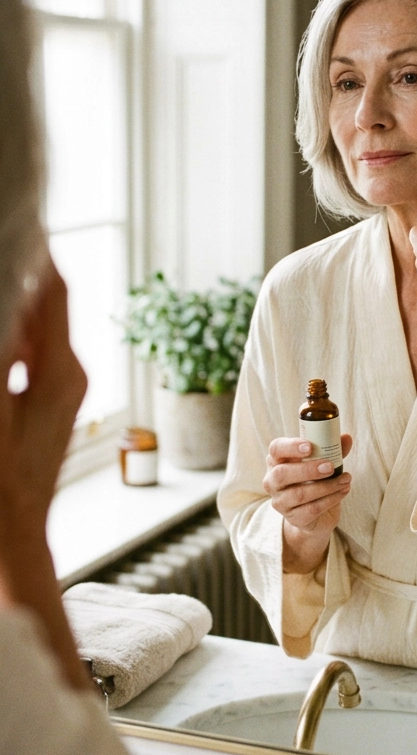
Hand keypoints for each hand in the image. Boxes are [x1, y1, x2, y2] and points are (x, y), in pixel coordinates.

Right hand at [0, 259, 86, 531]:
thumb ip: (1, 355)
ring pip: (38, 327)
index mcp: (59, 369)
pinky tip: (2, 344)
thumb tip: (8, 311)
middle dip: (19, 277)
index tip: (26, 223)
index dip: (37, 254)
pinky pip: (35, 352)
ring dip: (14, 309)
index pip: (52, 292)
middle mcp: (71, 372)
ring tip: (6, 285)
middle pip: (45, 304)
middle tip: (9, 247)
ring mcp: (66, 386)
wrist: (14, 532)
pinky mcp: (54, 398)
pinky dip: (14, 338)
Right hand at [264, 434, 352, 574]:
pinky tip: (343, 491)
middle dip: (308, 469)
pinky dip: (330, 499)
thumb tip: (346, 438)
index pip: (276, 449)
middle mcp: (273, 481)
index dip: (290, 447)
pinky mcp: (293, 518)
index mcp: (277, 460)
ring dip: (326, 486)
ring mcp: (280, 501)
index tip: (309, 446)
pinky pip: (311, 509)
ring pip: (298, 494)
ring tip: (345, 479)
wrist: (317, 515)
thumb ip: (333, 450)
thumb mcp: (324, 462)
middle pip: (282, 474)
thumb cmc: (317, 480)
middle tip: (330, 467)